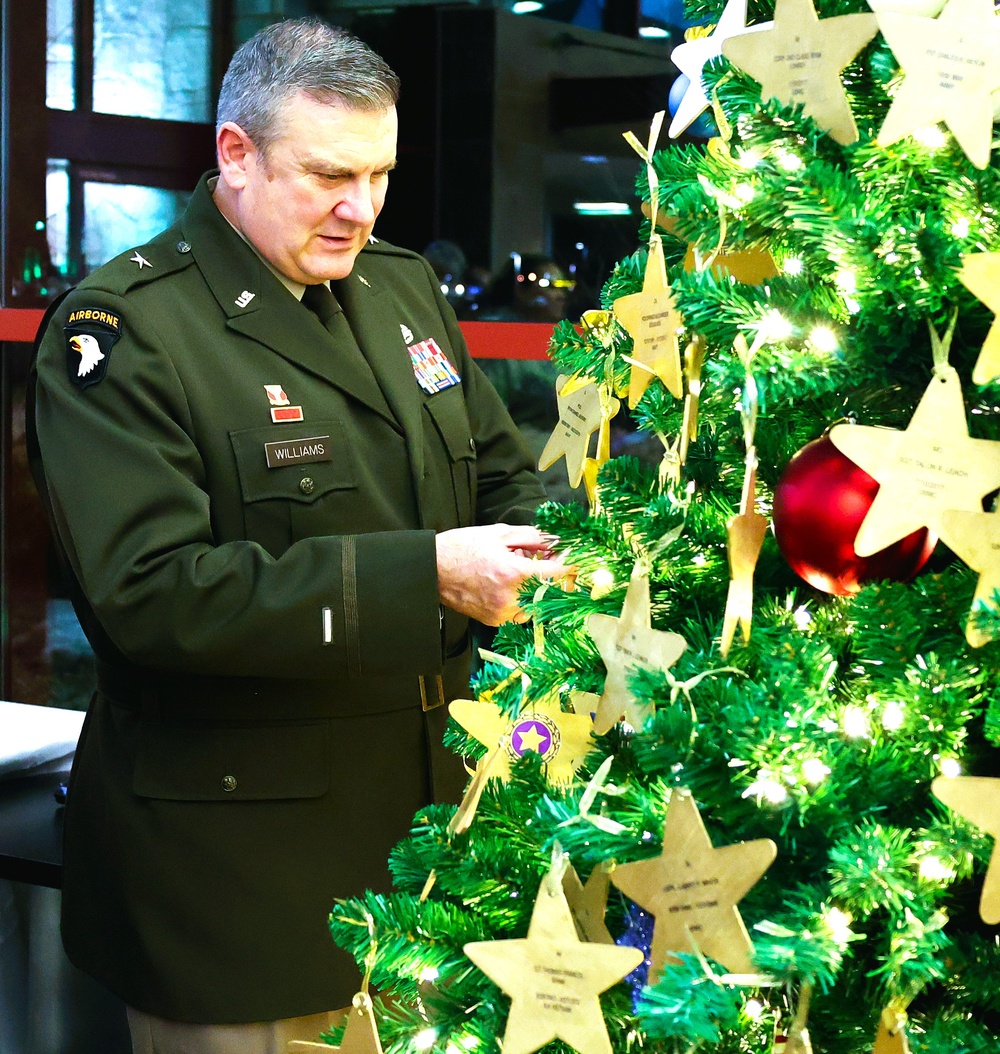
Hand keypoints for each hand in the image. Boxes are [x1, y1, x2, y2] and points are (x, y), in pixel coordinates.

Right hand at [435, 523, 569, 625]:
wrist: (431, 569)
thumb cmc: (462, 547)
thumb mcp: (500, 534)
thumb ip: (533, 537)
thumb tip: (558, 541)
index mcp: (513, 573)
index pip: (557, 574)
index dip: (572, 566)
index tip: (577, 560)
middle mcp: (511, 598)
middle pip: (552, 593)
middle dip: (556, 577)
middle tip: (550, 562)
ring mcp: (502, 613)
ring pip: (537, 605)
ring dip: (540, 589)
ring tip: (524, 571)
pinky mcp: (494, 621)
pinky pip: (521, 612)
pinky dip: (524, 599)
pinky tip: (511, 584)